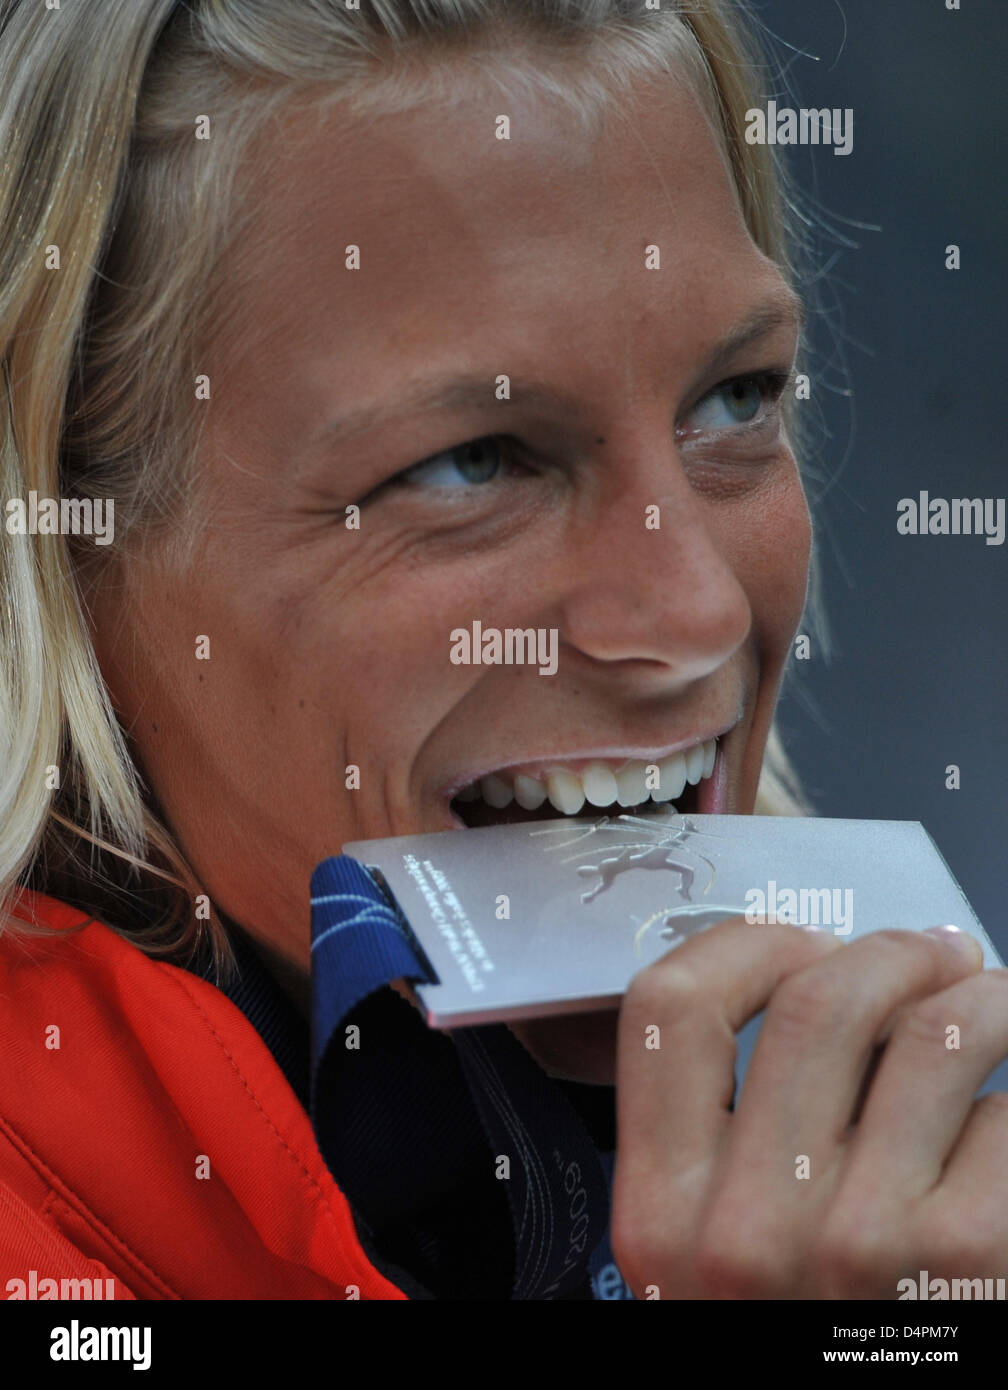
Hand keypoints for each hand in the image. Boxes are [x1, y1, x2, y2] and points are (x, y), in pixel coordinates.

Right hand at [610, 917, 1007, 1297]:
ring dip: (983, 999)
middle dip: (893, 952)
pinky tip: (1002, 1128)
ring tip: (991, 1007)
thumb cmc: (798, 1332)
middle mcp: (749, 1230)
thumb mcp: (706, 1256)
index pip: (669, 1008)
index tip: (799, 941)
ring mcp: (865, 1247)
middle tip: (931, 955)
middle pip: (820, 999)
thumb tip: (811, 982)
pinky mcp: (972, 1265)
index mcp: (661, 1213)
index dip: (745, 942)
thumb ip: (721, 1139)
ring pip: (937, 1032)